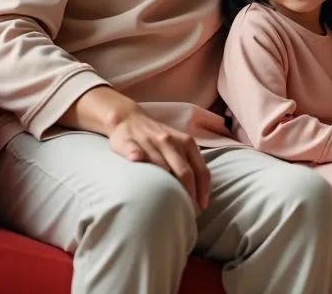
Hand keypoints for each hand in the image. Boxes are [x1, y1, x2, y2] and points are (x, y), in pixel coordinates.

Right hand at [60, 86, 210, 208]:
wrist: (129, 119)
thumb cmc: (159, 138)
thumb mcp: (179, 144)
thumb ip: (189, 163)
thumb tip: (201, 192)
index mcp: (187, 142)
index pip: (200, 169)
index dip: (202, 190)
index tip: (202, 206)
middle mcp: (171, 141)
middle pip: (184, 172)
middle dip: (189, 193)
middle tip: (188, 211)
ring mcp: (150, 141)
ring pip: (162, 166)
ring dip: (166, 186)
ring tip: (169, 207)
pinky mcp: (130, 142)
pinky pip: (134, 151)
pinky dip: (136, 157)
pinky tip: (137, 163)